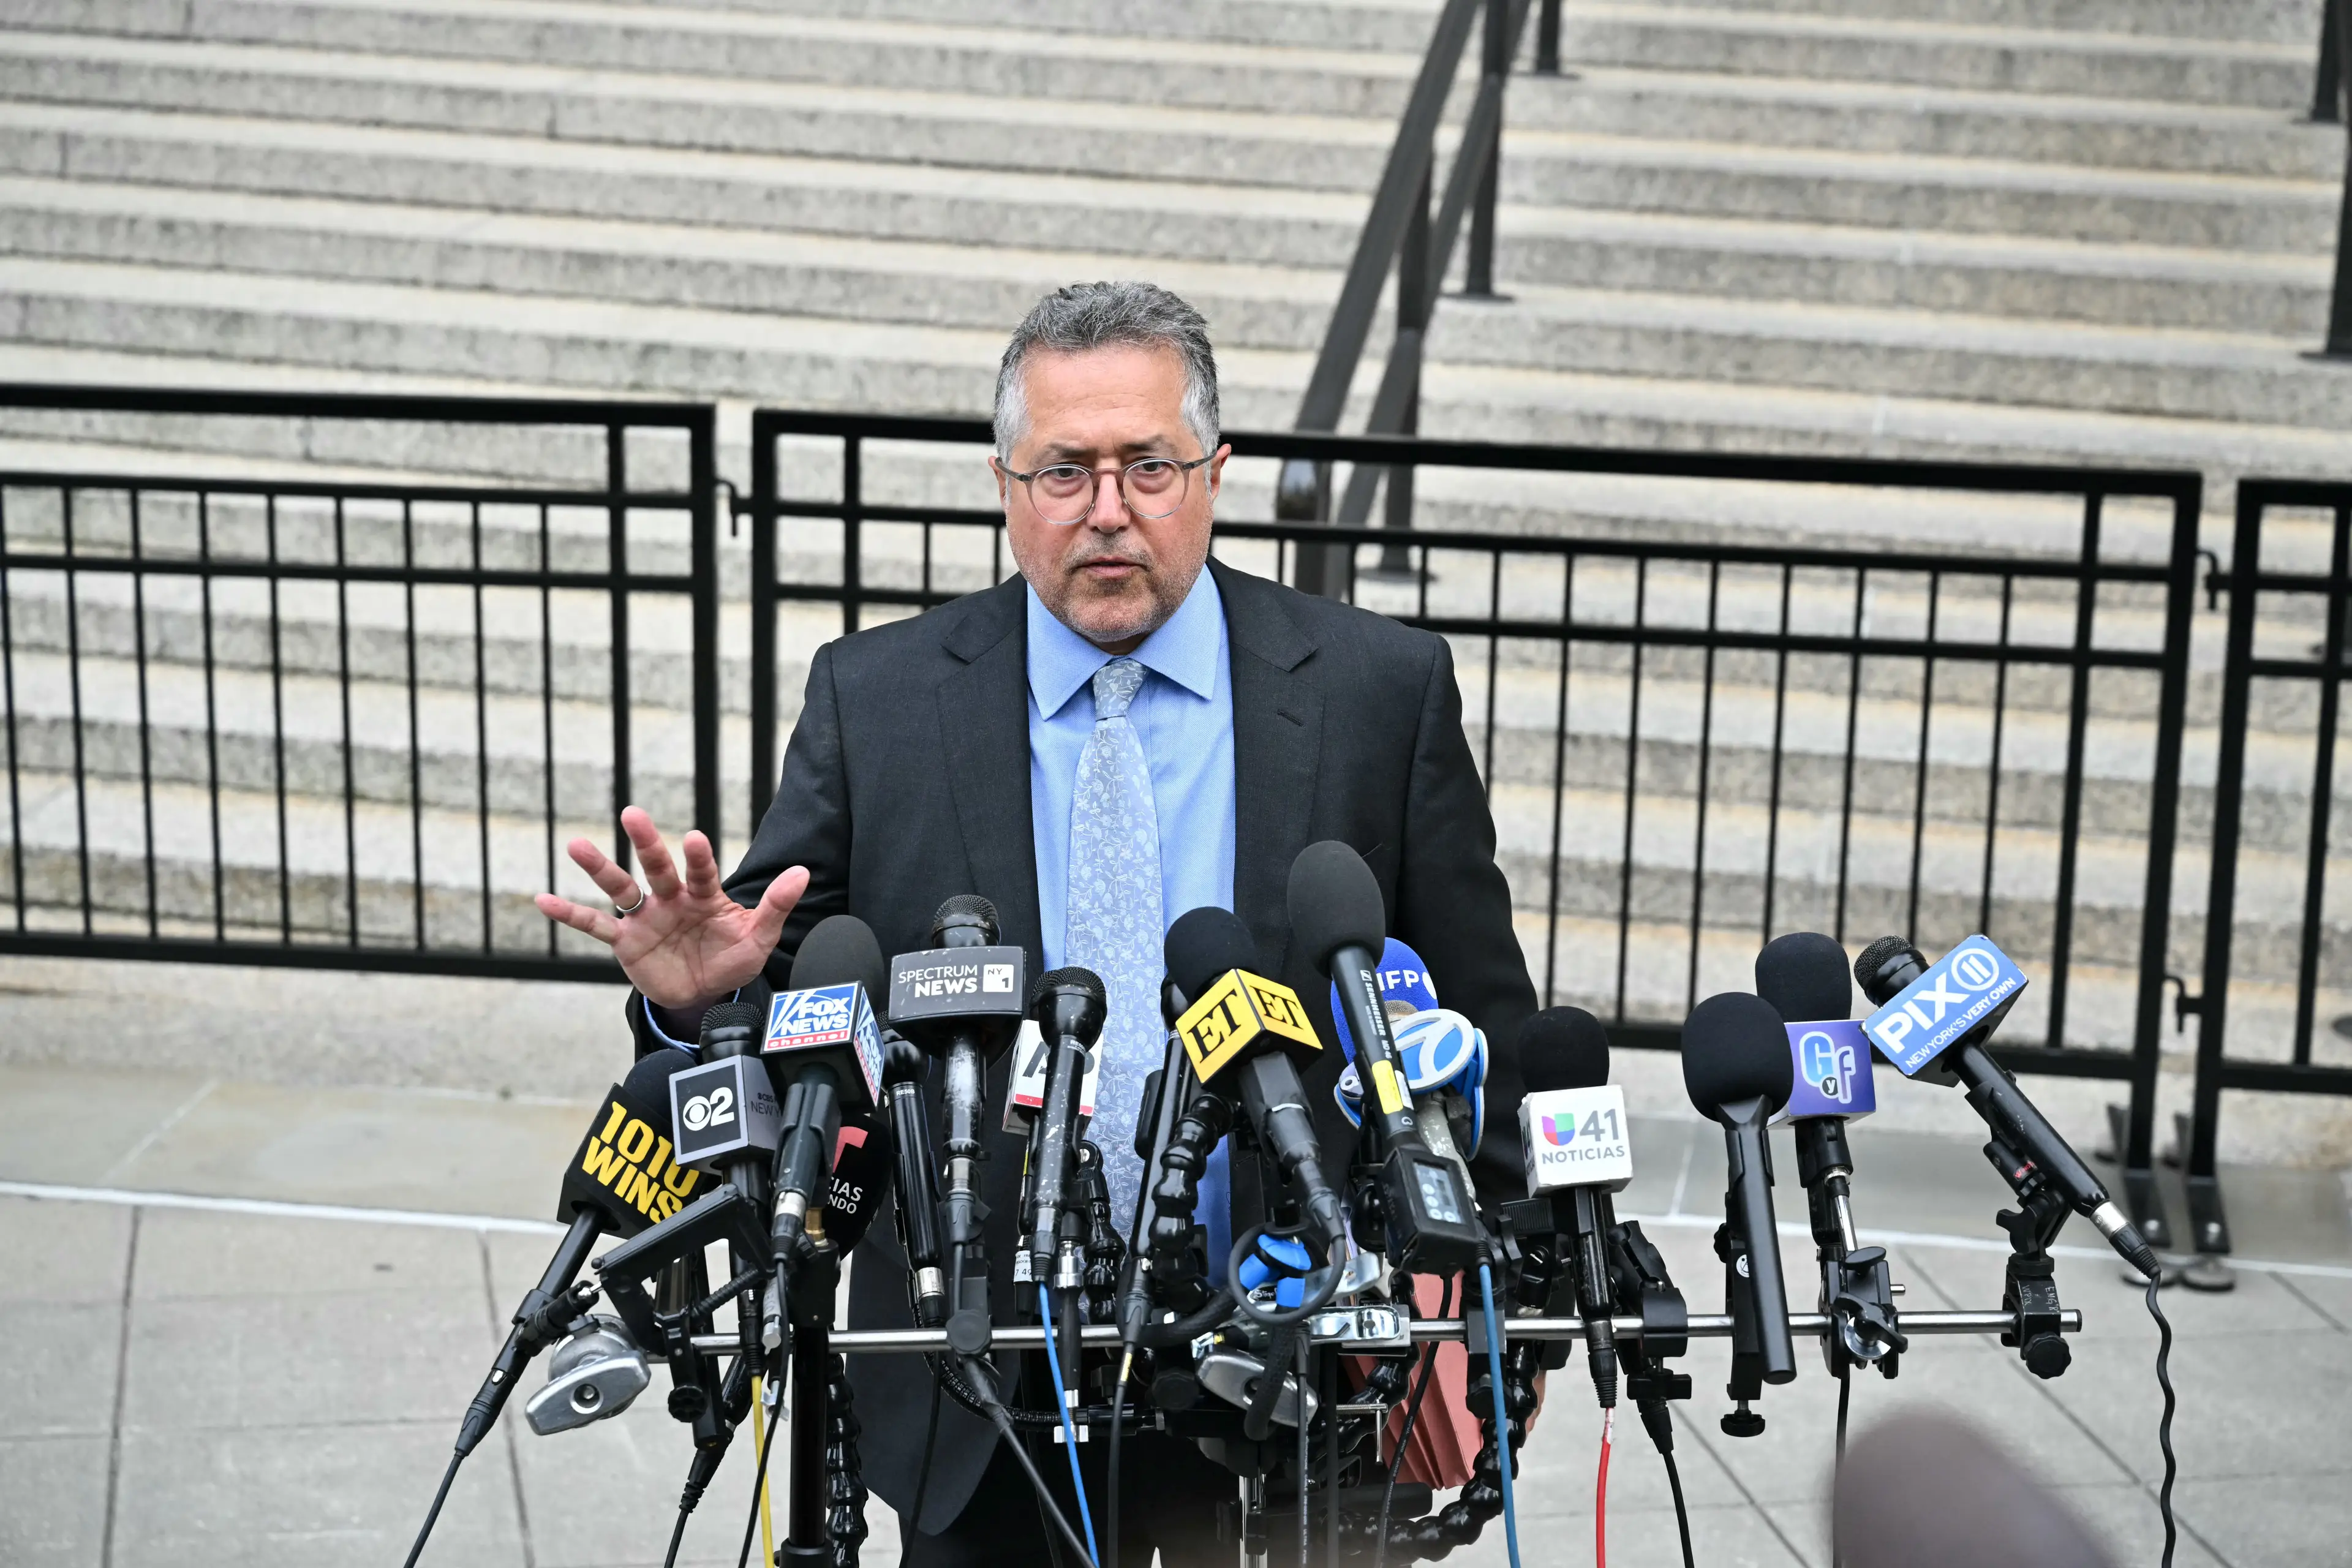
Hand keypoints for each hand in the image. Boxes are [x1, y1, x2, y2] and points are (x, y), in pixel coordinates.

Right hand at [535, 805, 808, 1008]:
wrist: (705, 994)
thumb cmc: (731, 959)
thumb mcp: (759, 938)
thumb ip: (776, 906)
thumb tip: (803, 873)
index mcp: (705, 895)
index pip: (701, 872)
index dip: (697, 857)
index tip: (692, 838)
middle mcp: (671, 898)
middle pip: (656, 867)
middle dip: (645, 842)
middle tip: (633, 813)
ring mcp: (645, 918)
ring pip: (620, 889)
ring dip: (599, 867)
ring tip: (576, 844)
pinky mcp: (625, 942)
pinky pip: (595, 926)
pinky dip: (570, 914)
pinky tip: (543, 900)